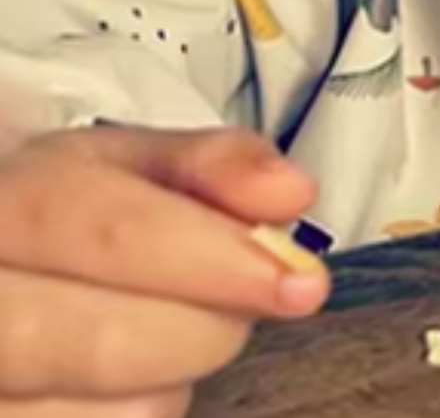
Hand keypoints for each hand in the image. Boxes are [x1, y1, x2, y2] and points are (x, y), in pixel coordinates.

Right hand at [0, 124, 329, 416]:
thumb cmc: (61, 209)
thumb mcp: (130, 160)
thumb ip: (216, 164)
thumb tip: (288, 193)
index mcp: (8, 200)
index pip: (113, 232)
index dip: (216, 258)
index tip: (297, 279)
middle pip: (102, 341)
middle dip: (206, 326)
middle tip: (248, 298)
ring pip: (94, 413)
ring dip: (170, 376)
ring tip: (170, 324)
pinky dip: (134, 413)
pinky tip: (132, 374)